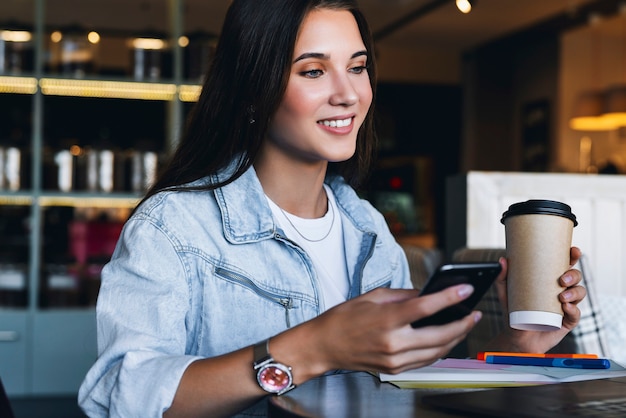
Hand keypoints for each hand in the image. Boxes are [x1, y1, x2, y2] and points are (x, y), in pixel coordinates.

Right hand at [280, 285, 481, 380]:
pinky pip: (426, 361)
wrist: (325, 346)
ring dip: (455, 338)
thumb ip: (402, 295)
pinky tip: (446, 339)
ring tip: (465, 324)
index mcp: (387, 320)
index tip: (466, 290)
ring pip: (437, 351)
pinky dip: (440, 349)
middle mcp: (393, 343)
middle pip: (439, 334)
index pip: (426, 307)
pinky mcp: (394, 369)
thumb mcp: (372, 297)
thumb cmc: (344, 318)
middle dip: (462, 323)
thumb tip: (426, 294)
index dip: (450, 297)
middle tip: (474, 313)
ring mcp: (395, 360)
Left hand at [488, 246, 585, 352]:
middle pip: (576, 277)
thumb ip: (502, 278)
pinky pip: (576, 314)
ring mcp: (567, 305)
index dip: (573, 256)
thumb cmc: (514, 312)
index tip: (573, 251)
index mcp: (550, 280)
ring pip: (579, 293)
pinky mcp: (568, 321)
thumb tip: (502, 260)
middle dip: (573, 275)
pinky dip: (573, 310)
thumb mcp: (506, 294)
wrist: (517, 337)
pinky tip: (566, 308)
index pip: (565, 264)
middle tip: (562, 280)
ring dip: (574, 293)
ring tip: (562, 297)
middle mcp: (561, 290)